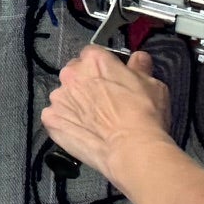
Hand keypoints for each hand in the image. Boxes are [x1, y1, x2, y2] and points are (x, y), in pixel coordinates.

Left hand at [40, 43, 172, 181]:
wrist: (132, 148)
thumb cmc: (145, 114)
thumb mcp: (152, 85)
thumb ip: (140, 68)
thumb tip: (139, 58)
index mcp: (94, 60)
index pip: (93, 54)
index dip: (103, 67)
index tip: (111, 78)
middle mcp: (71, 74)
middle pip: (75, 73)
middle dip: (86, 83)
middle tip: (103, 101)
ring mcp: (58, 97)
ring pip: (65, 95)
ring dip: (75, 103)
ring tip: (94, 120)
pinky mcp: (51, 119)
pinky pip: (55, 116)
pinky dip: (65, 122)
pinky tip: (82, 131)